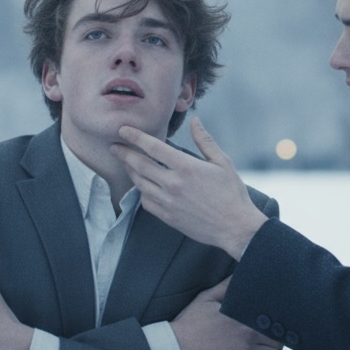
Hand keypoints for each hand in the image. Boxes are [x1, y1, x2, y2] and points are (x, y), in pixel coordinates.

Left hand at [113, 116, 267, 259]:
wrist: (235, 227)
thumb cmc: (232, 194)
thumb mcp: (223, 163)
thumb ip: (205, 141)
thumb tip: (195, 121)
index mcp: (186, 167)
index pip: (153, 147)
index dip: (135, 136)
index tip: (123, 129)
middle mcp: (173, 184)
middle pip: (139, 165)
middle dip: (123, 153)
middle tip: (114, 146)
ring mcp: (168, 202)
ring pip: (140, 183)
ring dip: (130, 171)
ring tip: (127, 164)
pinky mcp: (168, 217)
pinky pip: (146, 202)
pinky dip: (141, 192)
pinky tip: (143, 186)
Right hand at [171, 277, 282, 349]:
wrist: (177, 348)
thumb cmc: (190, 323)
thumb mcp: (206, 299)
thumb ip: (226, 286)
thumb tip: (239, 274)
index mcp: (244, 317)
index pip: (272, 321)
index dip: (277, 326)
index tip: (275, 329)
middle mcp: (249, 334)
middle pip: (278, 341)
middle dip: (278, 344)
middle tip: (275, 346)